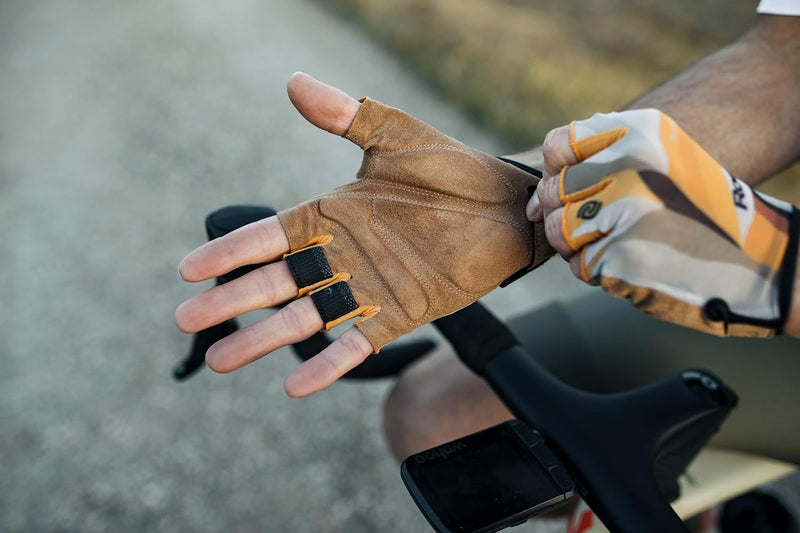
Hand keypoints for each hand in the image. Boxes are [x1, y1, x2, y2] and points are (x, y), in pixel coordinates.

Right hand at [176, 74, 550, 396]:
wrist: (507, 207)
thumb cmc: (452, 169)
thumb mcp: (395, 137)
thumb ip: (346, 117)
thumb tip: (295, 82)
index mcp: (331, 215)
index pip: (269, 237)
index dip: (230, 252)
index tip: (189, 270)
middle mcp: (341, 256)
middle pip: (276, 283)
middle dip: (231, 300)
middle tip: (187, 319)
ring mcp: (368, 288)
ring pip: (306, 318)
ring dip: (265, 338)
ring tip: (221, 359)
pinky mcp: (399, 314)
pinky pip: (358, 343)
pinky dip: (328, 364)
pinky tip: (294, 386)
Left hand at [528, 109, 799, 336]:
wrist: (763, 263)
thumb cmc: (709, 215)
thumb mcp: (668, 162)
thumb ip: (604, 163)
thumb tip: (537, 199)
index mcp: (639, 138)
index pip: (557, 146)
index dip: (556, 171)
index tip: (568, 186)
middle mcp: (626, 170)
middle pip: (552, 194)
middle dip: (565, 214)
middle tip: (603, 223)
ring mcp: (620, 216)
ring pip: (559, 234)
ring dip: (581, 244)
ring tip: (623, 243)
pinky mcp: (618, 260)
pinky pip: (581, 267)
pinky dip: (601, 270)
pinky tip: (637, 263)